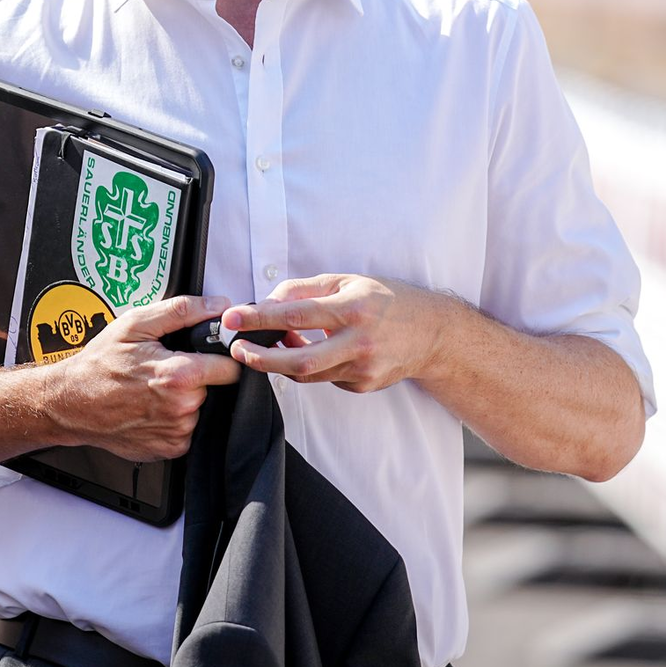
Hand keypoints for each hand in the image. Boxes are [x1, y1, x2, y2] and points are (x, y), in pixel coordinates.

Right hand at [45, 294, 240, 460]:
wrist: (71, 402)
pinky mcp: (170, 449)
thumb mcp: (136, 324)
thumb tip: (217, 305)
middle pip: (214, 387)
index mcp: (178, 377)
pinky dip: (175, 418)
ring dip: (185, 398)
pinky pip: (187, 429)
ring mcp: (176, 433)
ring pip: (200, 408)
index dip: (222, 356)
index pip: (231, 368)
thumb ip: (182, 311)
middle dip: (198, 376)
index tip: (208, 353)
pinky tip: (151, 407)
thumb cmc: (100, 364)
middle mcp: (181, 409)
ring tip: (154, 388)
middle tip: (167, 367)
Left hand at [220, 275, 451, 393]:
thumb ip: (305, 290)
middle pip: (299, 361)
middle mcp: (358, 342)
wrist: (432, 333)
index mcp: (353, 308)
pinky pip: (325, 378)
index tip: (233, 318)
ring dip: (281, 362)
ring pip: (308, 374)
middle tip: (238, 350)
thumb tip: (269, 302)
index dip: (260, 318)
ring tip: (272, 345)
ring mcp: (362, 368)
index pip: (297, 314)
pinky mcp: (363, 385)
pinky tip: (313, 350)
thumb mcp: (347, 281)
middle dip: (261, 359)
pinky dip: (310, 366)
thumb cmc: (388, 300)